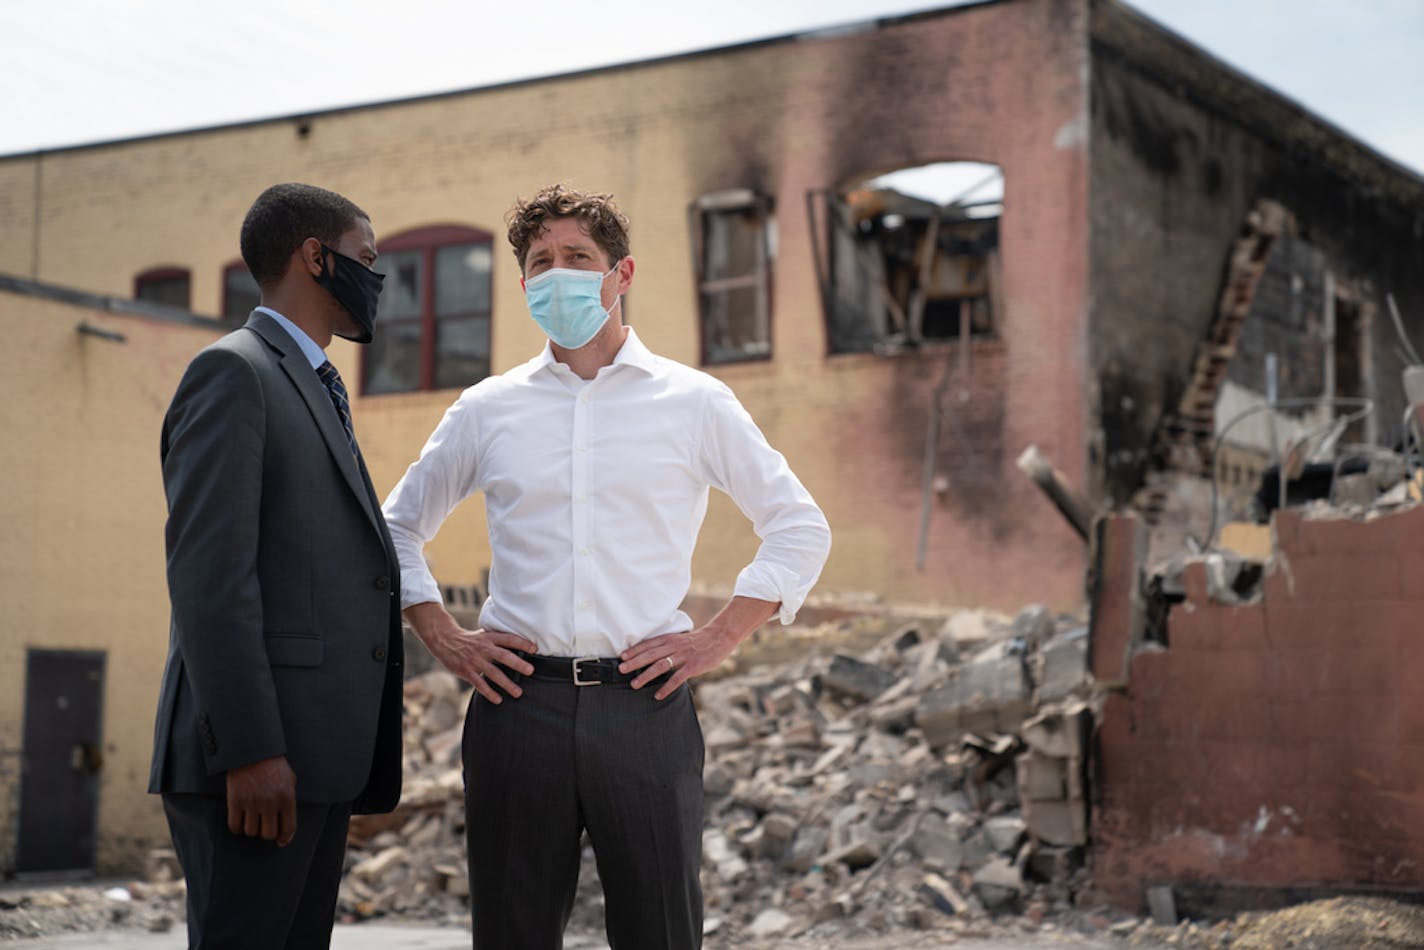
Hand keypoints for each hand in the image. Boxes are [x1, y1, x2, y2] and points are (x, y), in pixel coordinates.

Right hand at [226, 755, 296, 845]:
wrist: (251, 750)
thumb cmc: (273, 765)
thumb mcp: (289, 779)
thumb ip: (289, 802)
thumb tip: (286, 831)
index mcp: (287, 797)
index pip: (288, 828)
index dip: (285, 838)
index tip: (280, 842)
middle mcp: (270, 802)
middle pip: (268, 834)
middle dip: (266, 833)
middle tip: (264, 826)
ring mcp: (252, 802)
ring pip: (251, 832)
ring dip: (251, 828)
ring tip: (252, 819)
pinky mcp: (235, 801)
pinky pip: (235, 826)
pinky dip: (237, 827)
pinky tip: (240, 820)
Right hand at [404, 603, 536, 703]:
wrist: (445, 640)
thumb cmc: (471, 639)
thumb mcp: (485, 634)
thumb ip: (499, 641)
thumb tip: (522, 647)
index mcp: (490, 637)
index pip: (509, 639)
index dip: (522, 643)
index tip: (535, 649)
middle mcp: (483, 648)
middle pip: (503, 656)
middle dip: (518, 664)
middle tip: (531, 671)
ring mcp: (474, 660)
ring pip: (493, 673)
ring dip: (506, 683)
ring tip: (518, 692)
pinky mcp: (466, 671)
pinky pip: (479, 684)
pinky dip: (489, 692)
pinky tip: (499, 699)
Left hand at [619, 626, 739, 700]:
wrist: (719, 637)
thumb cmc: (698, 640)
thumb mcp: (680, 638)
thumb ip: (667, 645)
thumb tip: (651, 655)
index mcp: (670, 639)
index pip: (649, 644)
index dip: (634, 650)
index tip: (622, 657)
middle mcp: (674, 646)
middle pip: (651, 654)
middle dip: (634, 662)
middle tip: (621, 670)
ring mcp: (684, 656)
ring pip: (661, 666)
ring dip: (646, 675)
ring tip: (635, 685)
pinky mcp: (693, 666)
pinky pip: (678, 678)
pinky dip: (667, 687)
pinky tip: (658, 695)